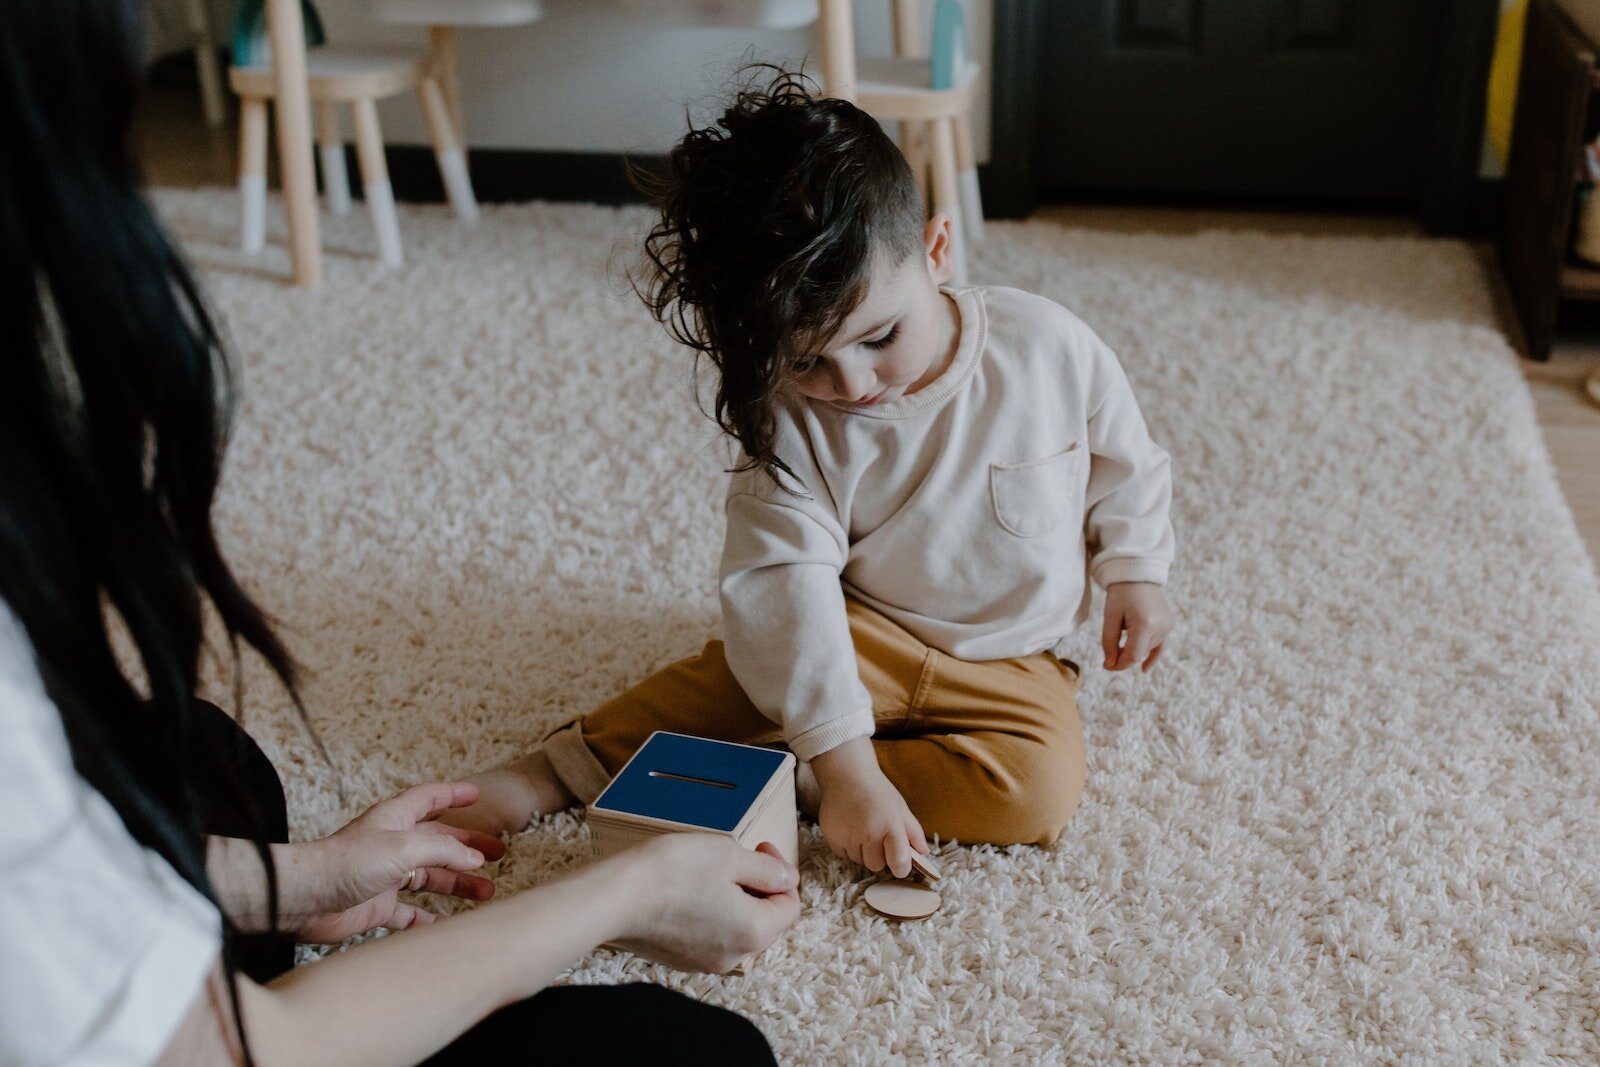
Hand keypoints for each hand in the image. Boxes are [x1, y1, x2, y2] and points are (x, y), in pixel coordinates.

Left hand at [261, 783, 506, 942]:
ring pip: (430, 878)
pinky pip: (410, 913)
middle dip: (467, 847)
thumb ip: (442, 850)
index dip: (453, 795)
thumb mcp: (403, 846)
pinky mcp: (377, 906)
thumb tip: (473, 857)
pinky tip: (446, 925)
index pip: (430, 799)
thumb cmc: (346, 863)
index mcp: (396, 820)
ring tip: (486, 893)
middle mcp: (393, 845)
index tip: (476, 795)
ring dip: (457, 884)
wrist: (305, 899)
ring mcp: (386, 877)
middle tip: (497, 854)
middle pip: (438, 842)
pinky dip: (429, 919)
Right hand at [609, 836, 800, 972]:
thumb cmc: (673, 871)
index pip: (790, 906)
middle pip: (765, 920)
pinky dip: (710, 914)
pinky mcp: (682, 959)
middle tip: (737, 856)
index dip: (781, 872)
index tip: (760, 848)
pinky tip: (688, 891)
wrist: (615, 897)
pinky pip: (711, 936)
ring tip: (710, 872)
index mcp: (754, 931)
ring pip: (737, 928)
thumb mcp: (730, 855)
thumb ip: (767, 870)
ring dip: (734, 899)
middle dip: (758, 886)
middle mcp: (735, 956)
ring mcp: (706, 961)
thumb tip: (788, 879)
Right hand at [809, 737, 928, 876]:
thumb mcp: (900, 808)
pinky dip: (848, 847)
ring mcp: (848, 836)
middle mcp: (869, 833)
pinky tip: (849, 829)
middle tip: (877, 837)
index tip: (900, 863)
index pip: (899, 863)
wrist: (847, 775)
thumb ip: (914, 832)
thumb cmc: (877, 792)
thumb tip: (924, 853)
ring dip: (862, 851)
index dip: (901, 867)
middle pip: (877, 866)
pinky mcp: (832, 837)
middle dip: (879, 856)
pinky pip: (843, 855)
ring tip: (862, 829)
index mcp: (891, 825)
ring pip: (859, 861)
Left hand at [1102, 581, 1172, 671]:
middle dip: (1123, 657)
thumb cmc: (1121, 593)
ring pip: (1146, 650)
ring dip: (1133, 650)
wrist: (1138, 574)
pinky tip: (1144, 670)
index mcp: (1145, 624)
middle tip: (1107, 656)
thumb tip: (1110, 664)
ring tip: (1121, 634)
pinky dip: (1152, 657)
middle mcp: (1160, 627)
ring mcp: (1167, 627)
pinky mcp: (1168, 625)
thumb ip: (1109, 642)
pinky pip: (1160, 646)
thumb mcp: (1110, 616)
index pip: (1132, 655)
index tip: (1105, 666)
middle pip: (1139, 654)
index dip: (1118, 664)